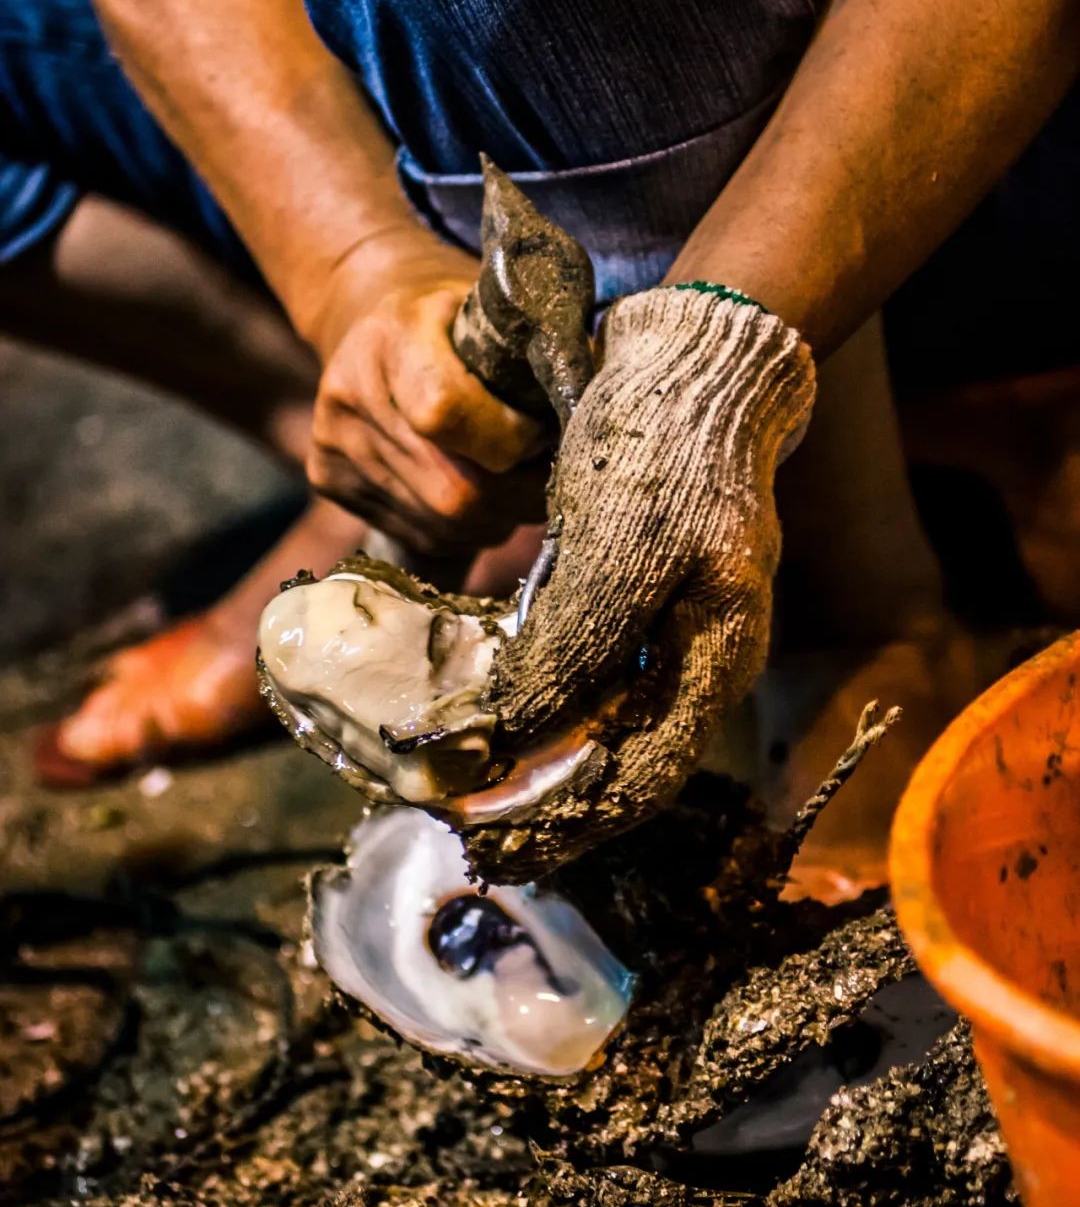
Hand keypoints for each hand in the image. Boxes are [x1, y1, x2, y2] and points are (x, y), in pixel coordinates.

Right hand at [304, 226, 545, 552]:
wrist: (366, 313)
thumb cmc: (451, 314)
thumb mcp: (494, 308)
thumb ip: (539, 354)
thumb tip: (601, 407)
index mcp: (392, 338)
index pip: (446, 414)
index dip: (509, 440)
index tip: (540, 432)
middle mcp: (351, 395)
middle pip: (451, 492)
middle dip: (516, 496)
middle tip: (545, 477)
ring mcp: (334, 444)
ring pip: (440, 525)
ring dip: (494, 517)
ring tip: (510, 483)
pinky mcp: (328, 480)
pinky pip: (418, 534)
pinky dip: (461, 528)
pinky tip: (473, 494)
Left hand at [473, 285, 816, 867]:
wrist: (692, 364)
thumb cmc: (665, 453)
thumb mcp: (619, 553)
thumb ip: (572, 649)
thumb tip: (509, 735)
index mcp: (716, 662)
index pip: (643, 783)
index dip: (567, 824)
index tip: (489, 842)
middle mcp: (700, 663)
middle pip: (623, 769)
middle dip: (546, 809)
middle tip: (469, 836)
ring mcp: (673, 632)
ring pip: (603, 730)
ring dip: (538, 765)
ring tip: (471, 789)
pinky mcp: (640, 601)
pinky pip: (590, 679)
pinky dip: (541, 707)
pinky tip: (494, 717)